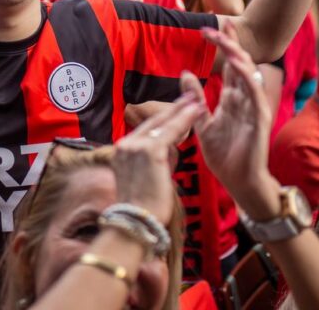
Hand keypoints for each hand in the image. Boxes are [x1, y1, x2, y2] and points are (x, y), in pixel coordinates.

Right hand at [113, 92, 204, 224]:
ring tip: (197, 101)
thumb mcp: (140, 179)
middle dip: (174, 108)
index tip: (176, 109)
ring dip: (182, 112)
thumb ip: (149, 162)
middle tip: (190, 96)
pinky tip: (196, 111)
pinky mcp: (150, 150)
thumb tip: (166, 152)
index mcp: (121, 150)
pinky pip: (171, 131)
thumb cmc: (142, 209)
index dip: (163, 118)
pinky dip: (185, 120)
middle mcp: (126, 144)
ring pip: (164, 125)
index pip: (145, 129)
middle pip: (154, 122)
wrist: (134, 222)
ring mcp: (136, 146)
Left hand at [181, 20, 279, 218]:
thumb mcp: (203, 123)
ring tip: (225, 39)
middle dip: (230, 42)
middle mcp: (244, 98)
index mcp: (232, 99)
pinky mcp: (260, 118)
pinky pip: (255, 93)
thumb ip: (195, 99)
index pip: (229, 65)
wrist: (238, 182)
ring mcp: (254, 106)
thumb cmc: (224, 156)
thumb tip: (185, 73)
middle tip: (217, 23)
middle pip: (240, 62)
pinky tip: (238, 65)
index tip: (209, 27)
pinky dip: (248, 77)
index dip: (222, 46)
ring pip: (248, 73)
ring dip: (237, 54)